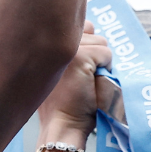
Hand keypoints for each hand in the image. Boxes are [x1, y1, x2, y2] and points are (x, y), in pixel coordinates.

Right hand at [37, 23, 111, 145]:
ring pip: (100, 41)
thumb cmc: (62, 102)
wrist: (61, 125)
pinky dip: (106, 68)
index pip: (74, 26)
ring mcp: (67, 48)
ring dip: (100, 60)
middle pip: (89, 30)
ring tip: (86, 80)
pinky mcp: (81, 57)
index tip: (77, 65)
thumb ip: (66, 48)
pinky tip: (92, 84)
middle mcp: (52, 40)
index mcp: (44, 42)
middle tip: (82, 75)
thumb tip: (88, 30)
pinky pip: (106, 53)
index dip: (83, 43)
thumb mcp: (58, 69)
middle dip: (93, 51)